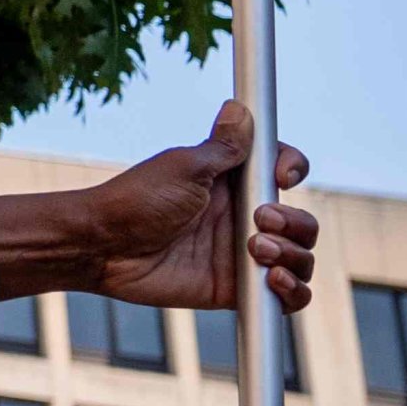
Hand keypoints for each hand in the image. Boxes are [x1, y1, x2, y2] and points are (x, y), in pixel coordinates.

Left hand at [76, 103, 318, 313]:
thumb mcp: (184, 167)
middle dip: (296, 222)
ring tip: (257, 250)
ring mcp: (242, 255)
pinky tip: (273, 281)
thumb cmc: (136, 200)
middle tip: (261, 221)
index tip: (282, 177)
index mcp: (232, 184)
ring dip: (295, 255)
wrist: (104, 246)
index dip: (292, 169)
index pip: (282, 171)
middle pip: (302, 221)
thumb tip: (240, 106)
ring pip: (301, 258)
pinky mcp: (237, 288)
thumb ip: (222, 147)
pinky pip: (288, 298)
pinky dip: (296, 292)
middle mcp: (242, 219)